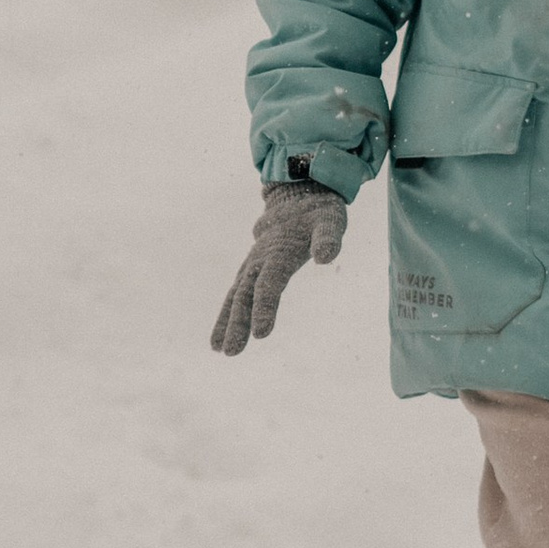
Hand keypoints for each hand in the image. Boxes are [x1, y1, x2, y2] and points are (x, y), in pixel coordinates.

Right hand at [210, 179, 345, 354]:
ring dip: (226, 322)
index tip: (261, 335)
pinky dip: (225, 315)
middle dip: (238, 323)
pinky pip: (235, 294)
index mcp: (279, 252)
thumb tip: (326, 258)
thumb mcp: (331, 220)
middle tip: (232, 352)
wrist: (298, 194)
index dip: (265, 308)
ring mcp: (252, 264)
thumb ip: (328, 239)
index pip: (269, 284)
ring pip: (235, 296)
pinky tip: (219, 337)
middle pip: (245, 295)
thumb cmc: (319, 212)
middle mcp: (260, 260)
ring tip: (217, 350)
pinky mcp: (250, 270)